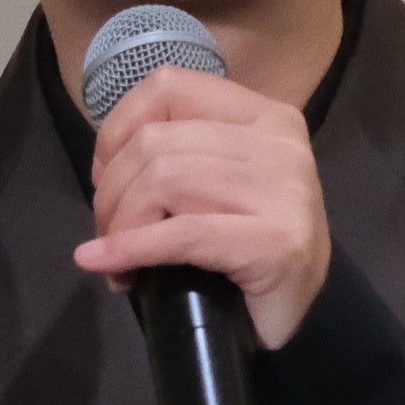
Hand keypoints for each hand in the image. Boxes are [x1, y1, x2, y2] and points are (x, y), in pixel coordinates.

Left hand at [73, 65, 330, 347]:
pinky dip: (132, 248)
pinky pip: (181, 234)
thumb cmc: (250, 251)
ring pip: (163, 181)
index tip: (104, 175)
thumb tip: (105, 164)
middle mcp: (279, 143)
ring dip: (121, 224)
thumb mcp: (217, 182)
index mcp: (264, 116)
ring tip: (116, 259)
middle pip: (156, 142)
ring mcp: (283, 190)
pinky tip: (110, 266)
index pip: (168, 87)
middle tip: (108, 234)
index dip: (118, 128)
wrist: (300, 316)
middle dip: (112, 192)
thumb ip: (177, 154)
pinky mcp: (276, 241)